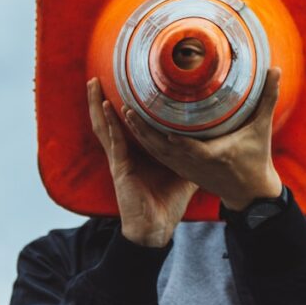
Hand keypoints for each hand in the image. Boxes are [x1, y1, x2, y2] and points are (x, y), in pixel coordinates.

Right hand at [87, 78, 198, 246]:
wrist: (156, 228)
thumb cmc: (167, 202)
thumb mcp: (185, 171)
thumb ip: (193, 154)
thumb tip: (213, 140)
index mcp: (136, 152)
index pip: (126, 124)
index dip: (120, 106)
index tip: (120, 84)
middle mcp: (124, 153)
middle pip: (107, 121)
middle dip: (99, 99)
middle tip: (96, 76)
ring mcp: (120, 159)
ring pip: (103, 127)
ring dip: (96, 105)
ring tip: (93, 84)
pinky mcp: (120, 168)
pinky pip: (114, 141)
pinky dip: (110, 124)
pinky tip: (106, 108)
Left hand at [122, 68, 283, 210]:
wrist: (250, 192)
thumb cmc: (257, 159)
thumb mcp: (262, 128)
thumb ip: (267, 98)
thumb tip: (276, 69)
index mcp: (214, 155)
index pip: (191, 147)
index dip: (176, 139)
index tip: (159, 124)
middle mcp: (196, 164)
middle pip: (164, 148)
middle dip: (145, 130)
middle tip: (128, 108)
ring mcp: (187, 169)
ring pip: (157, 153)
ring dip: (140, 134)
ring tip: (125, 113)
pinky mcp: (183, 170)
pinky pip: (160, 156)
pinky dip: (146, 143)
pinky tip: (135, 127)